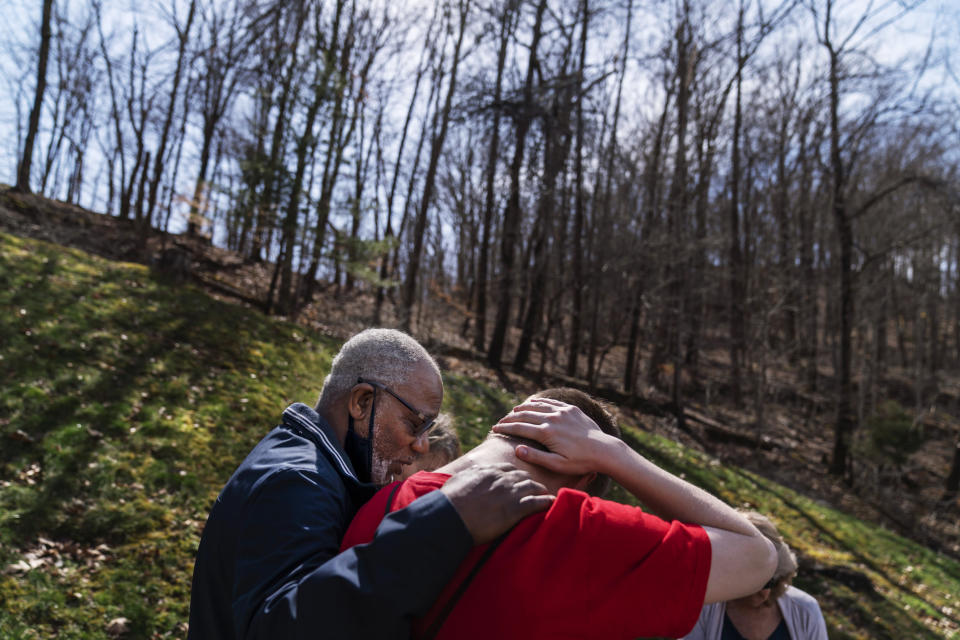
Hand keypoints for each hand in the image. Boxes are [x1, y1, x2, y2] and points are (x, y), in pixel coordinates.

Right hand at [440, 463, 553, 543]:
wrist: (451, 516)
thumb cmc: (450, 502)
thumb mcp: (458, 481)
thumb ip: (468, 477)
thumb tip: (465, 478)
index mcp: (488, 471)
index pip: (508, 469)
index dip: (514, 475)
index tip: (518, 479)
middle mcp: (502, 478)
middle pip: (523, 476)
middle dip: (530, 482)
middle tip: (536, 487)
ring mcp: (510, 492)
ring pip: (533, 487)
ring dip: (540, 491)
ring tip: (546, 494)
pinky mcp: (516, 508)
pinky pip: (537, 502)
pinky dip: (546, 502)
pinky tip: (552, 503)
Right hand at [491, 398, 619, 475]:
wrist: (603, 450)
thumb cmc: (580, 462)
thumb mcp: (557, 465)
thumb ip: (536, 457)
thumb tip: (517, 449)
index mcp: (546, 433)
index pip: (520, 428)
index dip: (505, 428)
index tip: (494, 429)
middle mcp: (552, 419)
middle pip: (525, 415)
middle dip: (510, 418)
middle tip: (500, 421)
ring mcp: (562, 412)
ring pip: (537, 406)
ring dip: (523, 408)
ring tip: (514, 411)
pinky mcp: (571, 409)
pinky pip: (551, 402)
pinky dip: (539, 402)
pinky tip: (533, 402)